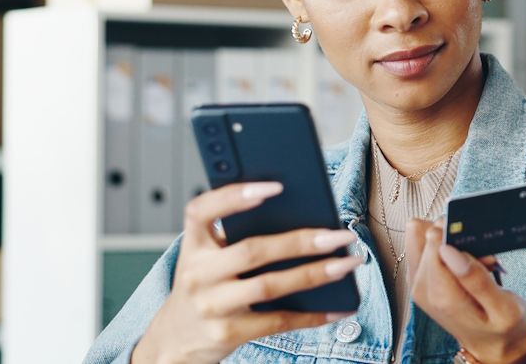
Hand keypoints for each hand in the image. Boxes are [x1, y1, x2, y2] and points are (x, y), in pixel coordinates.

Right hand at [132, 182, 362, 363]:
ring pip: (269, 286)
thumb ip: (238, 238)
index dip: (234, 196)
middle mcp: (197, 274)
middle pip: (253, 251)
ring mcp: (210, 306)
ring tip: (348, 264)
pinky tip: (338, 306)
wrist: (177, 339)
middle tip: (341, 234)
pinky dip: (312, 315)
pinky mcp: (226, 333)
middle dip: (302, 241)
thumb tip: (304, 220)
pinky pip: (277, 321)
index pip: (201, 210)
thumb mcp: (209, 259)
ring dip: (315, 274)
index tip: (275, 187)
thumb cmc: (206, 288)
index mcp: (193, 246)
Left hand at [404, 219, 525, 363]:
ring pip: (419, 236)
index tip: (479, 247)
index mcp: (442, 296)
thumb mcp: (503, 308)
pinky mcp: (420, 280)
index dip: (457, 236)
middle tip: (481, 257)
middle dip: (455, 238)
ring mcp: (418, 284)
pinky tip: (465, 261)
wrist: (493, 345)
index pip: (434, 244)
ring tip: (474, 260)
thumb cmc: (503, 327)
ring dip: (449, 241)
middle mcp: (422, 289)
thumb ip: (476, 279)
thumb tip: (448, 250)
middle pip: (425, 235)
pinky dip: (445, 247)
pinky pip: (421, 245)